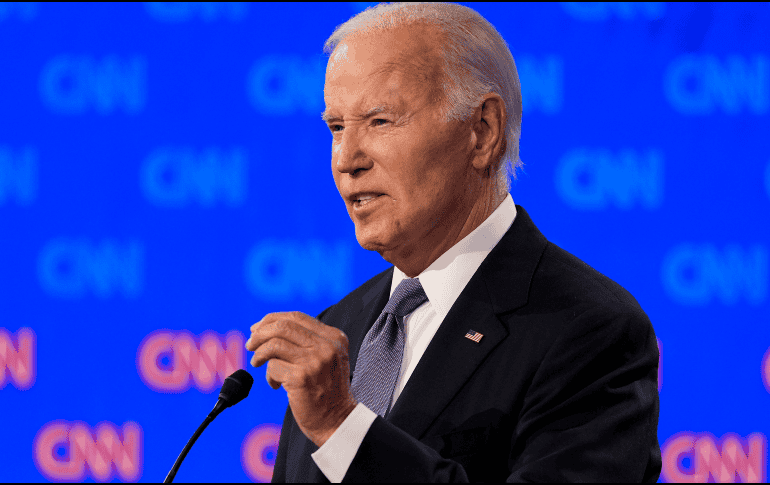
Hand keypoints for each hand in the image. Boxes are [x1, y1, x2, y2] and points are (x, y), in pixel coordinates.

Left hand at [245, 311, 357, 446]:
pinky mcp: (301, 377)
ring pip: (274, 344)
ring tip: (257, 363)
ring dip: (259, 353)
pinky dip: (269, 375)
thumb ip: (306, 342)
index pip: (297, 317)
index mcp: (334, 337)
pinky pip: (273, 367)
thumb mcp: (326, 358)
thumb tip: (265, 328)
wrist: (337, 421)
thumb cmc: (326, 391)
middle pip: (283, 327)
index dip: (272, 319)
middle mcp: (327, 346)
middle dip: (260, 333)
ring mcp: (315, 361)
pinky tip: (275, 384)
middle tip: (250, 344)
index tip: (257, 328)